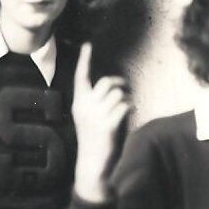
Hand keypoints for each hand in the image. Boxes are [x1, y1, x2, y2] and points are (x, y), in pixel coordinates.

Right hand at [72, 43, 130, 202]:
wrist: (92, 164)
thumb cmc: (94, 140)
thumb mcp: (89, 118)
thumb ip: (96, 102)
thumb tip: (113, 85)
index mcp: (78, 104)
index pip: (80, 77)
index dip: (84, 60)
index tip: (87, 44)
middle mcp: (85, 107)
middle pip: (106, 82)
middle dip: (118, 84)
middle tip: (124, 90)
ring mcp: (96, 115)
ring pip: (118, 94)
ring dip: (126, 99)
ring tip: (125, 108)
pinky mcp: (108, 124)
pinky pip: (124, 106)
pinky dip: (130, 108)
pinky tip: (128, 115)